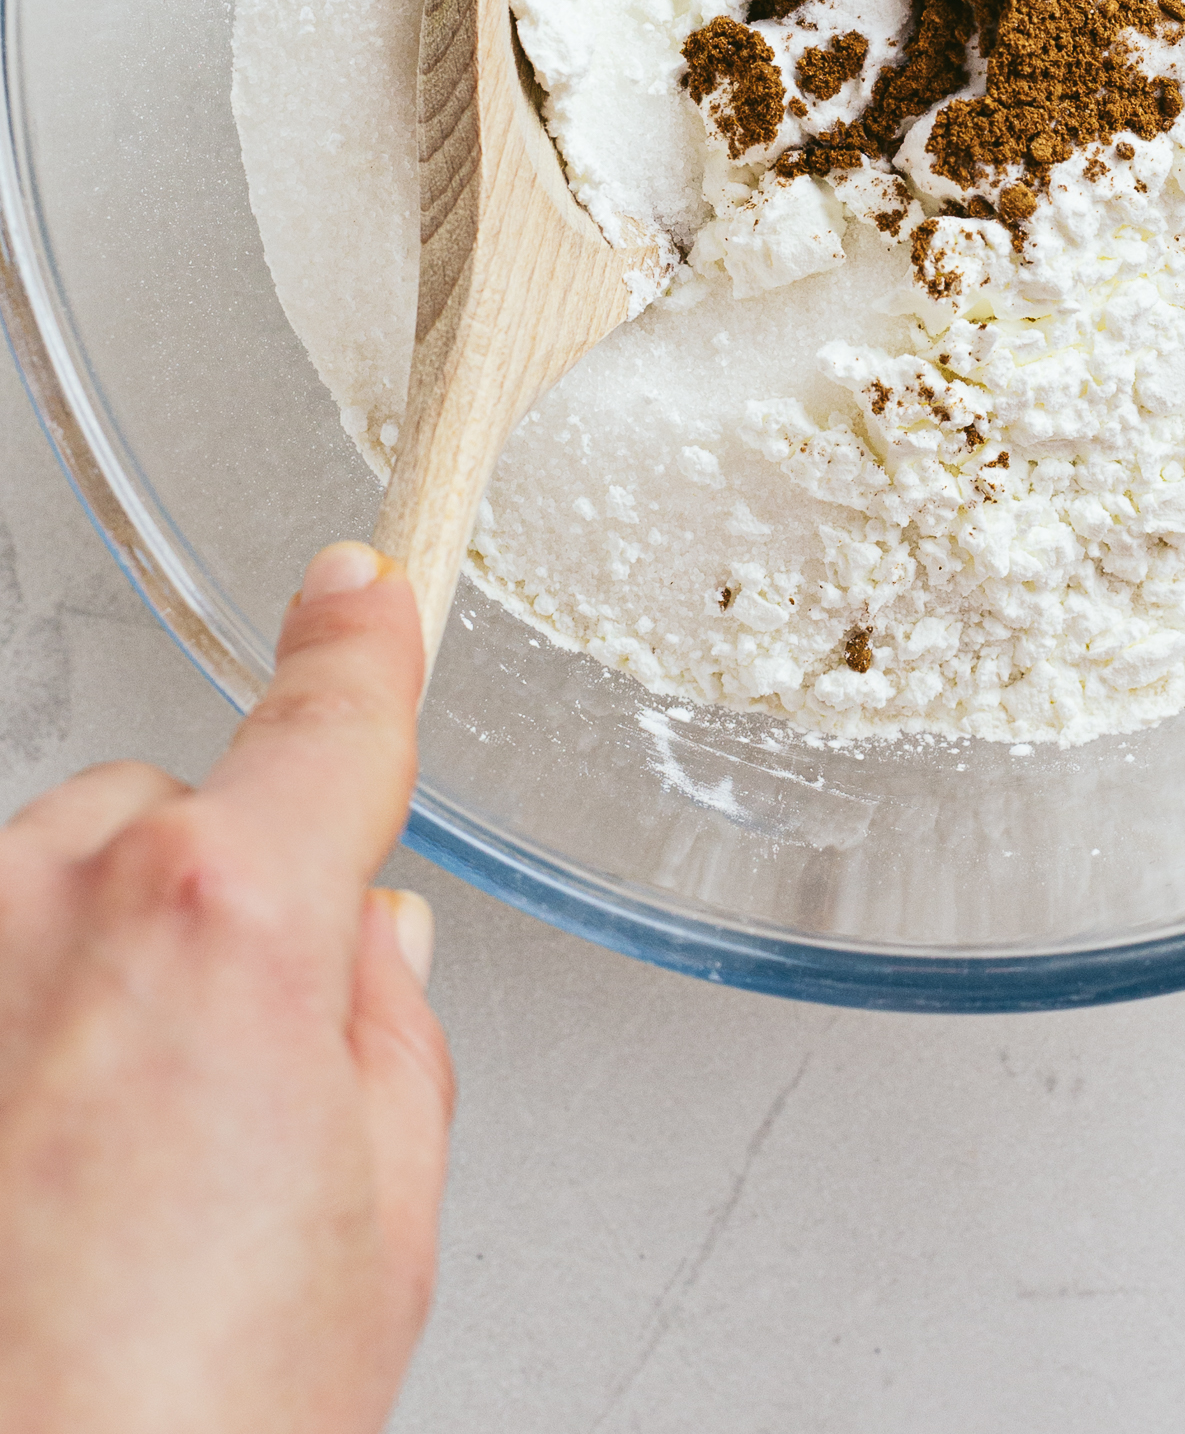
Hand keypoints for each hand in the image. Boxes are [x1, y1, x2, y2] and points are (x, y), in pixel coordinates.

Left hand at [0, 544, 452, 1433]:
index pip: (329, 723)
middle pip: (167, 815)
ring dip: (91, 966)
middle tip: (238, 1078)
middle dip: (216, 896)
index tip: (359, 593)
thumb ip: (386, 1036)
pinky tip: (30, 1175)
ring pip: (48, 889)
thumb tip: (372, 952)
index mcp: (230, 917)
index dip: (359, 648)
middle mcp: (61, 904)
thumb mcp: (381, 1223)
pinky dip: (12, 1026)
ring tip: (105, 1168)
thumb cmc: (187, 1422)